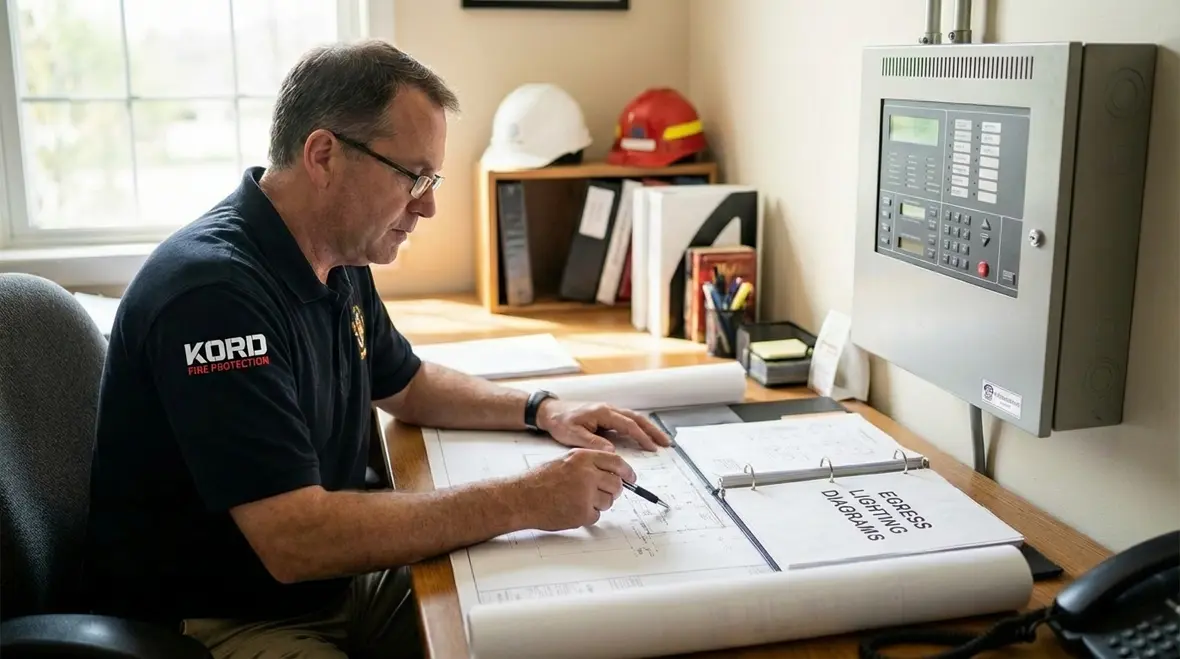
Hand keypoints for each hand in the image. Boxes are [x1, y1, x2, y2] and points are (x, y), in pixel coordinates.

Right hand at [516, 448, 636, 530]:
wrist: (520, 498)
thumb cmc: (538, 481)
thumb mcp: (564, 461)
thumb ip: (588, 465)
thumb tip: (612, 473)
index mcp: (583, 458)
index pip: (616, 462)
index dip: (627, 472)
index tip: (631, 478)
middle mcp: (587, 473)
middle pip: (616, 484)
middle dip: (612, 491)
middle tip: (600, 494)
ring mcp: (586, 494)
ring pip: (608, 501)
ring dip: (597, 504)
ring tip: (575, 501)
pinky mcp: (582, 512)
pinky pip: (596, 516)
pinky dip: (587, 516)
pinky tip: (570, 509)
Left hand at [536, 399, 670, 451]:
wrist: (550, 411)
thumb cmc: (560, 421)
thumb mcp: (573, 435)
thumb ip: (592, 442)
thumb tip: (612, 450)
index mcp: (603, 413)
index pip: (628, 425)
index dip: (641, 436)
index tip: (651, 447)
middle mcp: (609, 409)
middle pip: (637, 419)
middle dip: (653, 431)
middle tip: (666, 443)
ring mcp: (608, 411)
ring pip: (634, 418)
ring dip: (648, 428)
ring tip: (661, 440)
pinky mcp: (606, 416)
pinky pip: (627, 420)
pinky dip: (638, 427)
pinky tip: (644, 436)